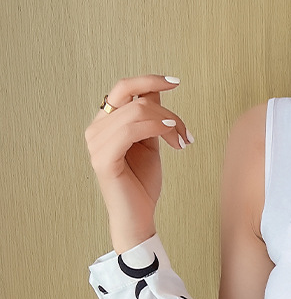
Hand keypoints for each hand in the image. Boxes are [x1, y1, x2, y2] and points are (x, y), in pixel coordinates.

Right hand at [84, 74, 192, 252]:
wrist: (138, 218)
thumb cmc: (143, 184)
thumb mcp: (150, 144)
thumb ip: (150, 119)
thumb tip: (156, 90)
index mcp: (106, 123)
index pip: (124, 89)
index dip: (149, 80)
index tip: (176, 82)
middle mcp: (96, 129)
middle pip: (135, 98)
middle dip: (167, 111)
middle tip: (186, 133)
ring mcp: (96, 143)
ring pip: (137, 112)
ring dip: (168, 123)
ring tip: (182, 142)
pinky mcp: (103, 158)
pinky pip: (131, 129)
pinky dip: (155, 128)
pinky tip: (172, 137)